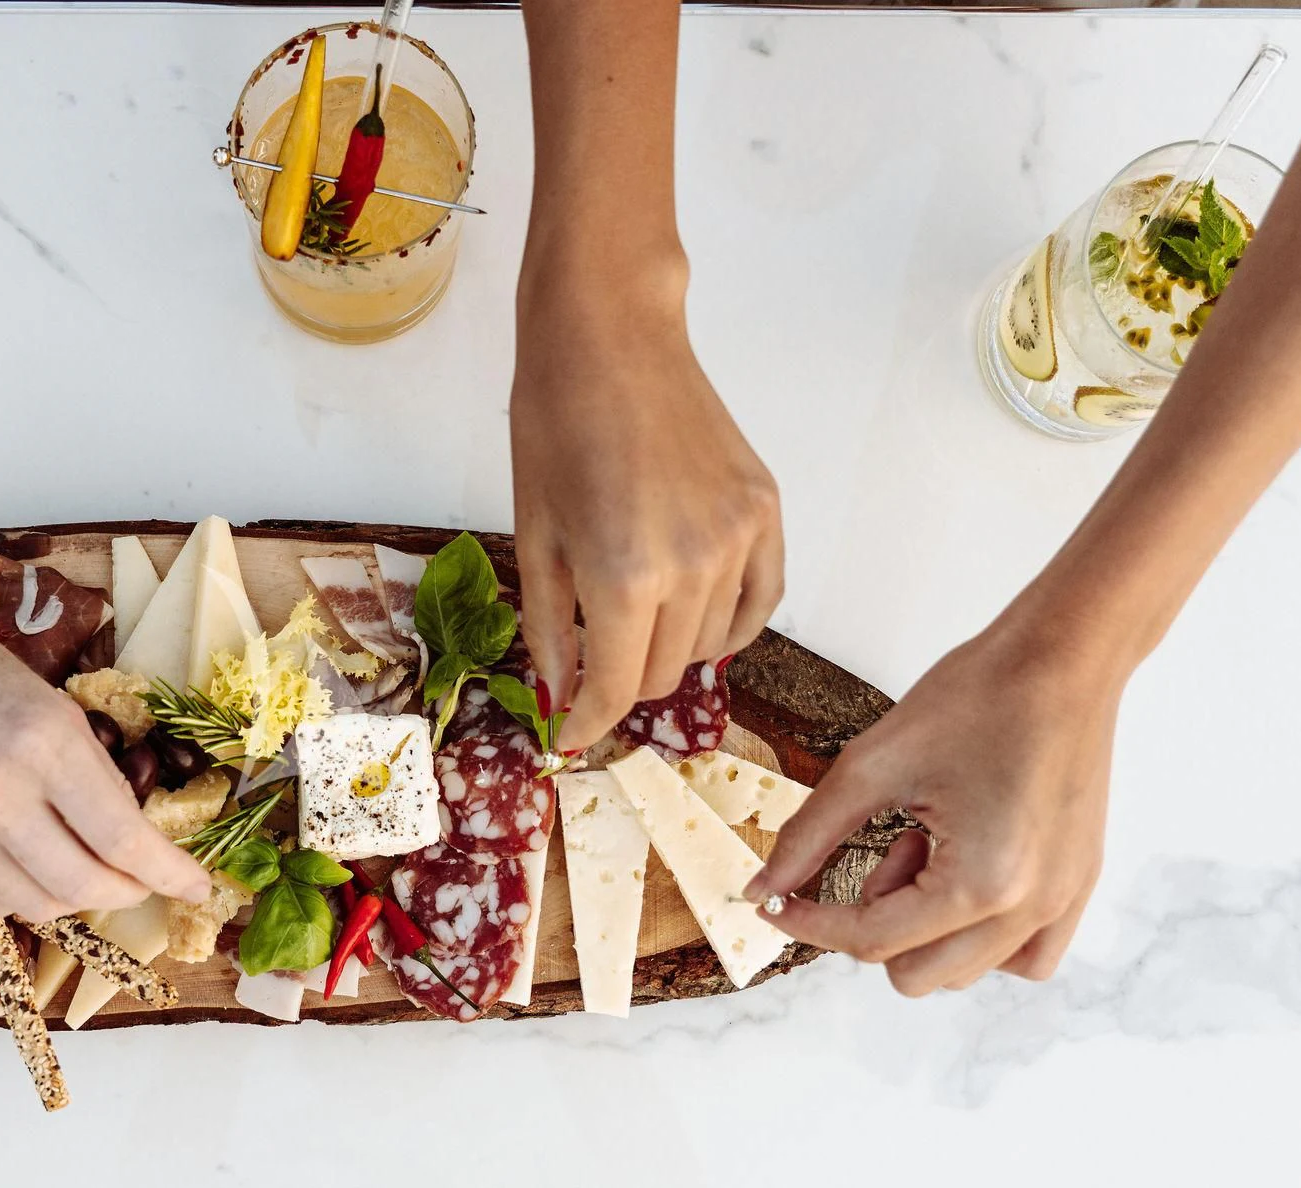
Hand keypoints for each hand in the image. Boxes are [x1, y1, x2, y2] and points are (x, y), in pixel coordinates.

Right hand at [0, 582, 210, 921]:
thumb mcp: (48, 700)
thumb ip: (89, 771)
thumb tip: (132, 840)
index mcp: (42, 739)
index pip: (123, 835)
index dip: (169, 871)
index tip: (197, 884)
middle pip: (84, 884)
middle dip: (127, 891)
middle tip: (142, 881)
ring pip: (37, 902)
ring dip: (76, 897)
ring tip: (88, 872)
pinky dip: (24, 893)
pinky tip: (33, 866)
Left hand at [512, 289, 783, 749]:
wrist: (612, 338)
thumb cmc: (555, 424)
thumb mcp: (534, 536)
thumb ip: (552, 629)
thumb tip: (561, 699)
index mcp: (625, 576)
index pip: (616, 688)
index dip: (588, 722)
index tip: (571, 736)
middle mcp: (694, 566)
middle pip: (664, 674)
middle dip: (623, 684)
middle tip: (593, 666)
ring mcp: (739, 538)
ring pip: (709, 644)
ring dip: (670, 651)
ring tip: (636, 620)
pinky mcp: (766, 511)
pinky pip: (760, 601)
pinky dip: (730, 625)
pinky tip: (696, 620)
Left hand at [745, 617, 1123, 993]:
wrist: (1060, 660)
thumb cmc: (977, 697)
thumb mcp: (870, 766)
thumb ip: (808, 836)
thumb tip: (762, 888)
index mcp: (983, 883)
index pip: (871, 940)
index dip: (808, 922)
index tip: (774, 901)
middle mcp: (1031, 908)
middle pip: (915, 973)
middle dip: (873, 920)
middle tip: (888, 846)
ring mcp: (1063, 903)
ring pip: (964, 972)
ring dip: (925, 926)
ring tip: (930, 847)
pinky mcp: (1077, 887)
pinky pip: (1022, 957)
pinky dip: (978, 936)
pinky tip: (961, 874)